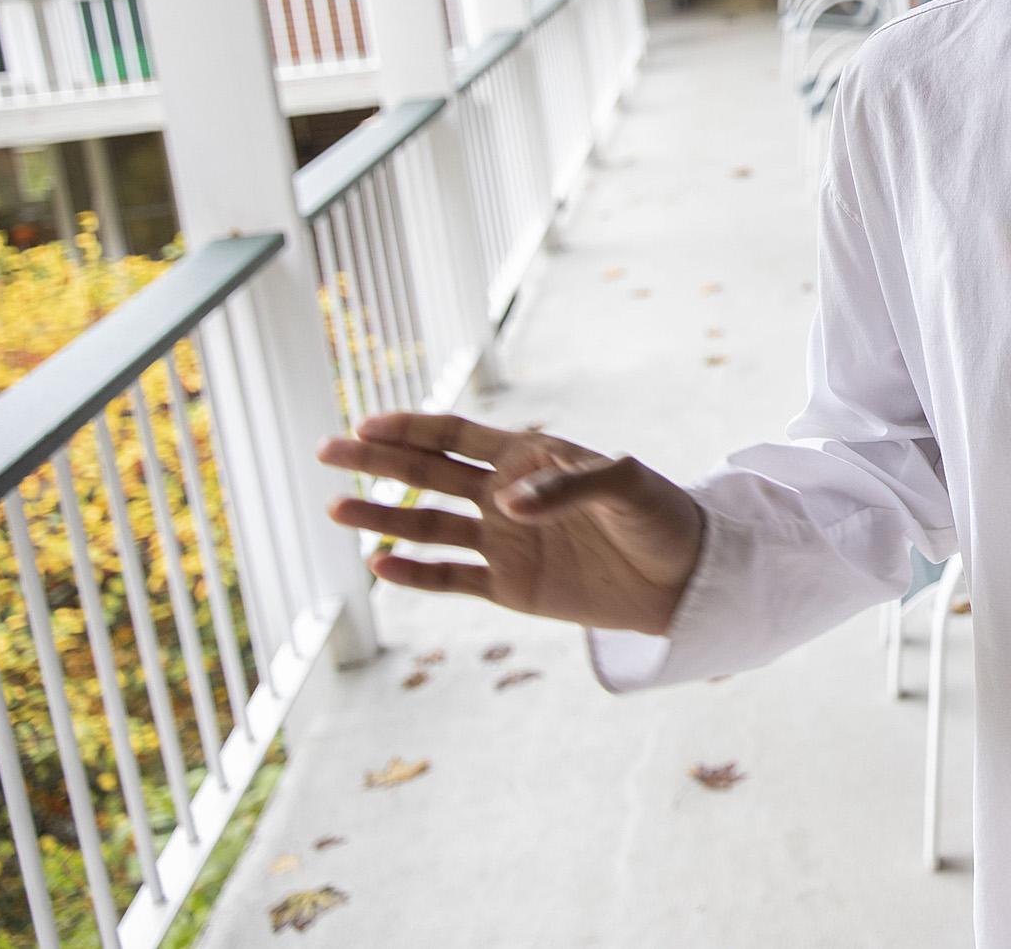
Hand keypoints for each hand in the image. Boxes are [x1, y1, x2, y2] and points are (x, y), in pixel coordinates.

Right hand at [317, 413, 704, 635]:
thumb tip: (506, 505)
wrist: (684, 575)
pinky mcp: (510, 586)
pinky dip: (416, 574)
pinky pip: (451, 579)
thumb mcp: (625, 487)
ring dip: (383, 518)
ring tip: (337, 511)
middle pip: (428, 474)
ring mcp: (504, 542)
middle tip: (326, 451)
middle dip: (378, 461)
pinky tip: (380, 565)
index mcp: (529, 458)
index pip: (456, 436)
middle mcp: (506, 497)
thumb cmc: (660, 516)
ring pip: (428, 526)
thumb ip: (568, 488)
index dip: (412, 427)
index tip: (365, 424)